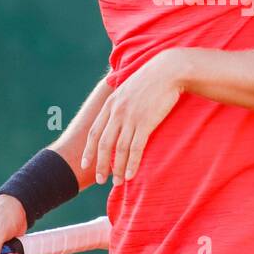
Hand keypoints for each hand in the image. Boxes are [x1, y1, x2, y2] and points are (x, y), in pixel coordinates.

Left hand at [82, 49, 185, 185]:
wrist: (168, 70)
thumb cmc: (151, 79)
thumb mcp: (128, 87)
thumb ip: (120, 101)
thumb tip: (118, 114)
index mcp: (111, 104)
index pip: (94, 131)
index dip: (89, 150)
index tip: (85, 164)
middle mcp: (117, 112)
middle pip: (103, 144)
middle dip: (100, 164)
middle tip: (100, 180)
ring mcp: (131, 117)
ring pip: (119, 149)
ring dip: (117, 168)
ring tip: (117, 182)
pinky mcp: (146, 122)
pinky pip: (136, 148)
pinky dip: (132, 164)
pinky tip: (130, 175)